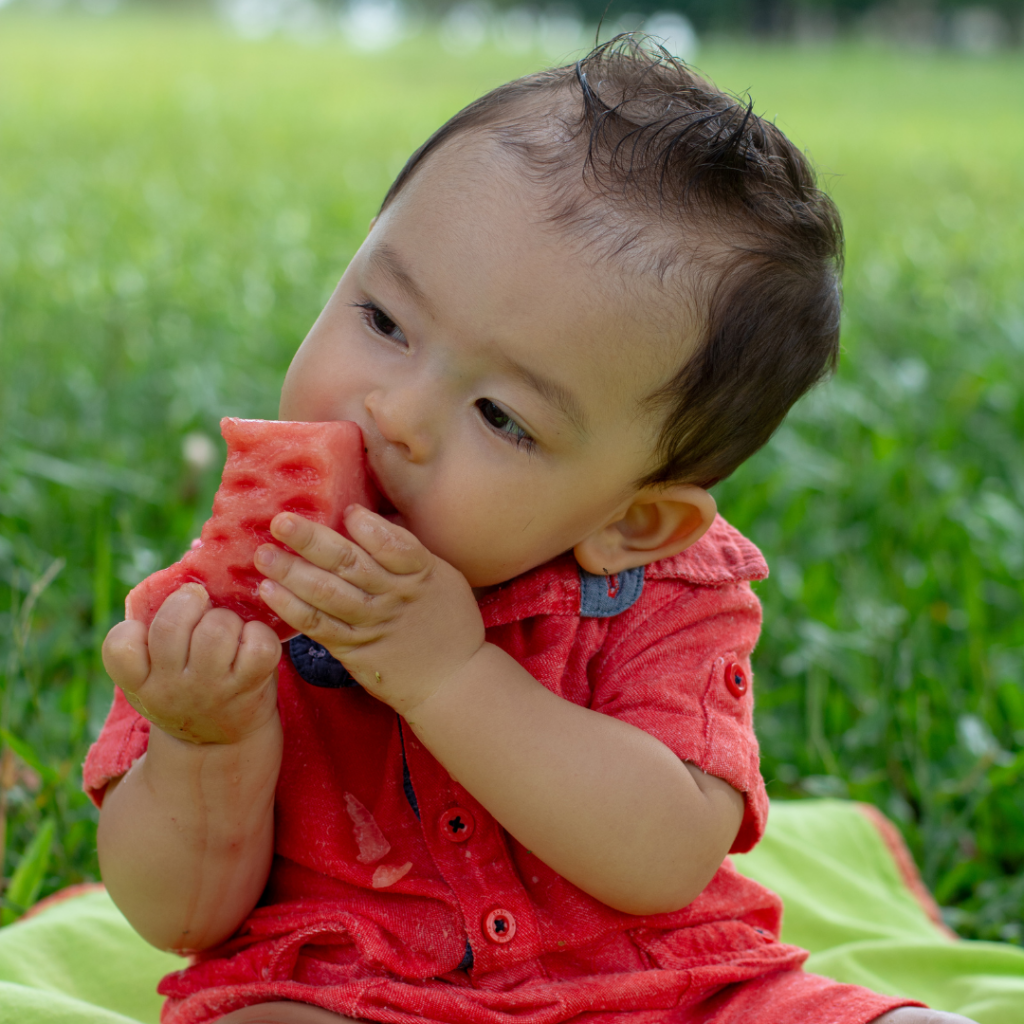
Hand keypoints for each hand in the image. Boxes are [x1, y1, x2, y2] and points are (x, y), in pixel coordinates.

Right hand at [102, 584, 281, 744]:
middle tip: (201, 607)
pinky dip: (259, 634)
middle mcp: (170, 689)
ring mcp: (210, 690)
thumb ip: (158, 633)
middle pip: (171, 625)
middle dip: (190, 603)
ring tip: (229, 630)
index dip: (134, 629)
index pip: (119, 645)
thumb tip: (191, 562)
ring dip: (227, 619)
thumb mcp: (157, 672)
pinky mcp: (248, 687)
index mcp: (139, 681)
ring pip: (217, 629)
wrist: (221, 745)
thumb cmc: (188, 688)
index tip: (150, 632)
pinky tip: (252, 644)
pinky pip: (257, 643)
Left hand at [254, 506, 484, 716]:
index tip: (347, 511)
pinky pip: (318, 626)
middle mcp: (393, 597)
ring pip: (326, 594)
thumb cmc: (448, 620)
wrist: (452, 680)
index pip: (393, 545)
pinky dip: (291, 608)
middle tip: (280, 522)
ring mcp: (371, 624)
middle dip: (311, 540)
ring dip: (291, 572)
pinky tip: (269, 591)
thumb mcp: (443, 577)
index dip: (368, 527)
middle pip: (349, 564)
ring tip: (263, 554)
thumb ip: (408, 552)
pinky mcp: (353, 649)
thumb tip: (368, 521)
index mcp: (420, 573)